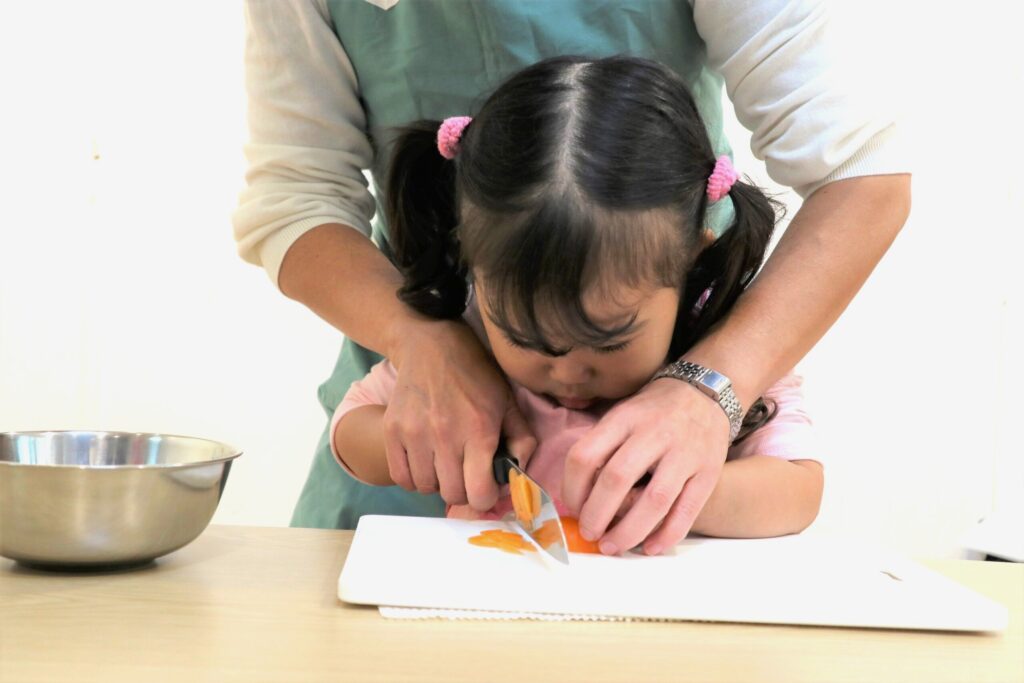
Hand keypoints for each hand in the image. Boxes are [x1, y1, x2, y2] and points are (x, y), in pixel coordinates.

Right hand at [384, 318, 535, 509]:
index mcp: (479, 430)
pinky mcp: (392, 430)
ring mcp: (414, 433)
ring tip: (446, 463)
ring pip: (426, 488)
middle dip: (464, 490)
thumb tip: (519, 476)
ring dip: (438, 482)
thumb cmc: (476, 375)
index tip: (486, 486)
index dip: (486, 497)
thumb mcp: (508, 402)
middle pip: (452, 494)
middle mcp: (445, 435)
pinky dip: (415, 477)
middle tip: (466, 474)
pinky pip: (401, 477)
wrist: (432, 346)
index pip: (478, 493)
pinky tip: (426, 461)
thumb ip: (522, 440)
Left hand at [561, 378, 729, 555]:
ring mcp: (685, 453)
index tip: (573, 508)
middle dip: (596, 514)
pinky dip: (666, 535)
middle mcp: (653, 433)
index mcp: (624, 418)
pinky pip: (687, 511)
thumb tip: (576, 497)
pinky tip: (650, 548)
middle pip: (616, 479)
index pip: (585, 455)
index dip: (572, 488)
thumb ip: (601, 447)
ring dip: (629, 531)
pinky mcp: (709, 472)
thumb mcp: (622, 414)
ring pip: (654, 500)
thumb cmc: (653, 412)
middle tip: (589, 533)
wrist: (705, 393)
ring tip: (613, 547)